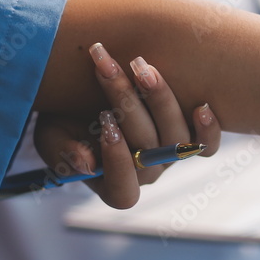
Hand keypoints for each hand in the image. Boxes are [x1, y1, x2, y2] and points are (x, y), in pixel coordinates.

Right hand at [34, 43, 220, 208]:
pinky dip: (208, 129)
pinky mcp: (188, 139)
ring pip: (176, 139)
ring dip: (159, 100)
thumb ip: (63, 152)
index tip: (104, 124)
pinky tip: (203, 106)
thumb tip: (85, 163)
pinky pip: (206, 145)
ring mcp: (169, 157)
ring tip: (141, 67)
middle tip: (108, 70)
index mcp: (112, 185)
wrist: (88, 96)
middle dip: (125, 105)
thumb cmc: (64, 121)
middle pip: (148, 151)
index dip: (117, 162)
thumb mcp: (51, 136)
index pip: (124, 192)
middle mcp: (147, 174)